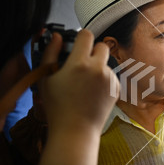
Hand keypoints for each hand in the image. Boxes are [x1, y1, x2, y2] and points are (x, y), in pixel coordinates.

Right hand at [37, 29, 118, 164]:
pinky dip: (104, 79)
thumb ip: (51, 53)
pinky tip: (93, 92)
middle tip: (81, 62)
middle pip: (102, 46)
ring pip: (106, 63)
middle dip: (92, 50)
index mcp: (79, 63)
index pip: (86, 35)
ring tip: (85, 83)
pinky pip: (111, 76)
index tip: (76, 44)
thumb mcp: (46, 78)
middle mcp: (98, 68)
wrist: (76, 130)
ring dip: (98, 66)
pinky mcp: (117, 88)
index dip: (80, 37)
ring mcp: (110, 79)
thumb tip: (57, 37)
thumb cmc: (58, 106)